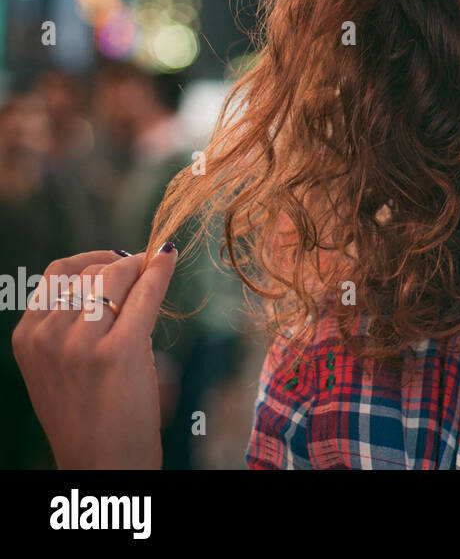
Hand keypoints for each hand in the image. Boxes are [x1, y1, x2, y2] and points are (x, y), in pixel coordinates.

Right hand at [11, 245, 177, 468]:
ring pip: (116, 277)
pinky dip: (160, 272)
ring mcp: (80, 343)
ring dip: (141, 271)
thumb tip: (118, 266)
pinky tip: (169, 259)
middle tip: (144, 268)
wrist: (103, 462)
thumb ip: (72, 320)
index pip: (58, 272)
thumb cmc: (90, 411)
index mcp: (27, 336)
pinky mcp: (118, 351)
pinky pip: (144, 295)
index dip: (93, 260)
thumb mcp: (61, 363)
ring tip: (155, 274)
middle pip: (90, 272)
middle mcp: (47, 335)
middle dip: (123, 266)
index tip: (118, 260)